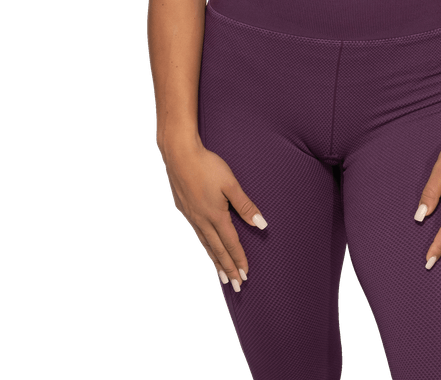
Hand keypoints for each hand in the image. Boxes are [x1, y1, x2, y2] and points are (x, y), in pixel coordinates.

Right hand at [159, 137, 268, 291]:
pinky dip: (204, 246)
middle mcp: (202, 220)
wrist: (179, 155)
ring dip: (215, 261)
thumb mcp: (231, 184)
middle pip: (217, 250)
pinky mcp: (183, 209)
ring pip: (205, 244)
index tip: (245, 275)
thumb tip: (262, 225)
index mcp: (215, 215)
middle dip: (227, 268)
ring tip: (221, 276)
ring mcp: (190, 216)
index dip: (239, 259)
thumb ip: (246, 206)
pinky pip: (196, 234)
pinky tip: (206, 247)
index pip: (231, 243)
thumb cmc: (208, 166)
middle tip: (235, 285)